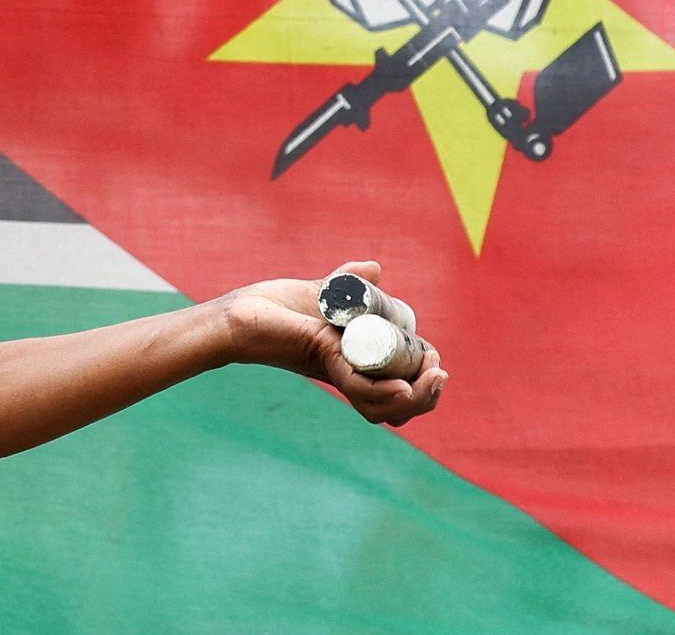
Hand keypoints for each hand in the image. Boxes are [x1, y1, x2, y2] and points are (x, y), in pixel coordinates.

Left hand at [213, 260, 446, 427]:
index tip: (434, 361)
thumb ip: (348, 284)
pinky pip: (360, 389)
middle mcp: (350, 375)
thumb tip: (375, 268)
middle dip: (429, 394)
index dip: (424, 383)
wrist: (237, 312)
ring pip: (386, 405)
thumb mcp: (322, 295)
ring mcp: (336, 370)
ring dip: (418, 397)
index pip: (401, 389)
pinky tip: (406, 387)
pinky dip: (386, 393)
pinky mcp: (321, 359)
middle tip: (437, 371)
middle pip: (400, 405)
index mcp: (356, 365)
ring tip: (432, 377)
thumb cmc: (273, 307)